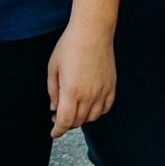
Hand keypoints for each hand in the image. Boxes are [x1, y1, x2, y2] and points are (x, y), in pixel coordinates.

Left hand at [46, 21, 115, 137]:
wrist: (93, 31)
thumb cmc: (70, 46)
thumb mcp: (53, 68)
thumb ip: (53, 91)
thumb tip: (54, 109)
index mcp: (71, 92)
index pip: (64, 122)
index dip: (58, 131)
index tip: (54, 133)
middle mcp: (89, 95)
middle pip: (78, 121)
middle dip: (66, 124)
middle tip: (58, 117)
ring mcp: (102, 92)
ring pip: (92, 117)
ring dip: (81, 119)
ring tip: (73, 110)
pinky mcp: (111, 86)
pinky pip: (105, 108)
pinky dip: (97, 112)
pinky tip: (90, 106)